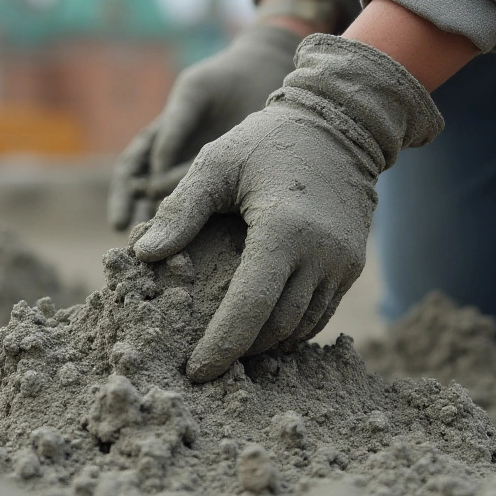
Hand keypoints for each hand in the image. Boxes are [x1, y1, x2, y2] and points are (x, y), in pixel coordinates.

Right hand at [108, 24, 301, 229]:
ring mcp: (202, 162)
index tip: (121, 222)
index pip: (132, 171)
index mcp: (162, 135)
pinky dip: (203, 222)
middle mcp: (177, 153)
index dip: (124, 197)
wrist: (265, 70)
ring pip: (177, 199)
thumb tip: (155, 172)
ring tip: (164, 251)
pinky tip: (205, 242)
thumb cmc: (223, 79)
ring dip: (167, 223)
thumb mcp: (194, 94)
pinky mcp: (230, 170)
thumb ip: (175, 128)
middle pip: (148, 193)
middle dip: (143, 220)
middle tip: (138, 248)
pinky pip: (213, 200)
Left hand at [132, 34, 444, 381]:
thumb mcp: (216, 163)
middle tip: (205, 363)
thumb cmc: (268, 140)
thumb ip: (180, 210)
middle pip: (276, 328)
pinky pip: (319, 314)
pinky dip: (289, 329)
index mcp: (283, 230)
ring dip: (264, 344)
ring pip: (301, 328)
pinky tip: (260, 328)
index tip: (195, 372)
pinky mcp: (351, 266)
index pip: (249, 308)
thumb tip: (144, 254)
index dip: (221, 347)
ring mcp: (342, 263)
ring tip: (229, 349)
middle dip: (239, 351)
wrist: (340, 124)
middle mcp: (320, 254)